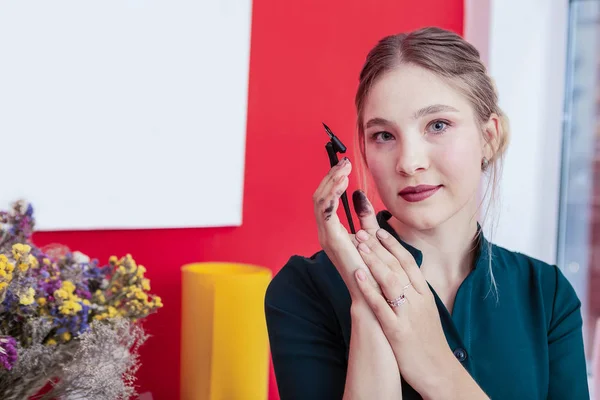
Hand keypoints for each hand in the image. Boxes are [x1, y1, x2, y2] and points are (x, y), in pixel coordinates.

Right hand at [312, 158, 380, 298]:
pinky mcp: (332, 239)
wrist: (374, 294)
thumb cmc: (374, 269)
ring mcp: (326, 236)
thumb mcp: (370, 235)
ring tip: (344, 168)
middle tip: (344, 161)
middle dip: (330, 176)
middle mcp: (325, 232)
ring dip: (331, 181)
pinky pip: (325, 211)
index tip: (345, 165)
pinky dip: (332, 195)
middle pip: (319, 196)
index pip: (325, 199)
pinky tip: (343, 183)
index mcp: (332, 231)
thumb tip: (360, 195)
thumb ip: (365, 216)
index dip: (333, 181)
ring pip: (320, 200)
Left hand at [352, 229, 457, 395]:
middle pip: (397, 266)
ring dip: (373, 260)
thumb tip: (402, 277)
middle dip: (378, 246)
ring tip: (359, 244)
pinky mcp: (398, 331)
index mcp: (424, 294)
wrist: (440, 372)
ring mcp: (408, 314)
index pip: (408, 262)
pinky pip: (381, 305)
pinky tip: (357, 274)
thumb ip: (414, 294)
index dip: (393, 245)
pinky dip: (369, 288)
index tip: (379, 230)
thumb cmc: (429, 343)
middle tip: (362, 230)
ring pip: (391, 280)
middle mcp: (418, 300)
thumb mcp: (426, 312)